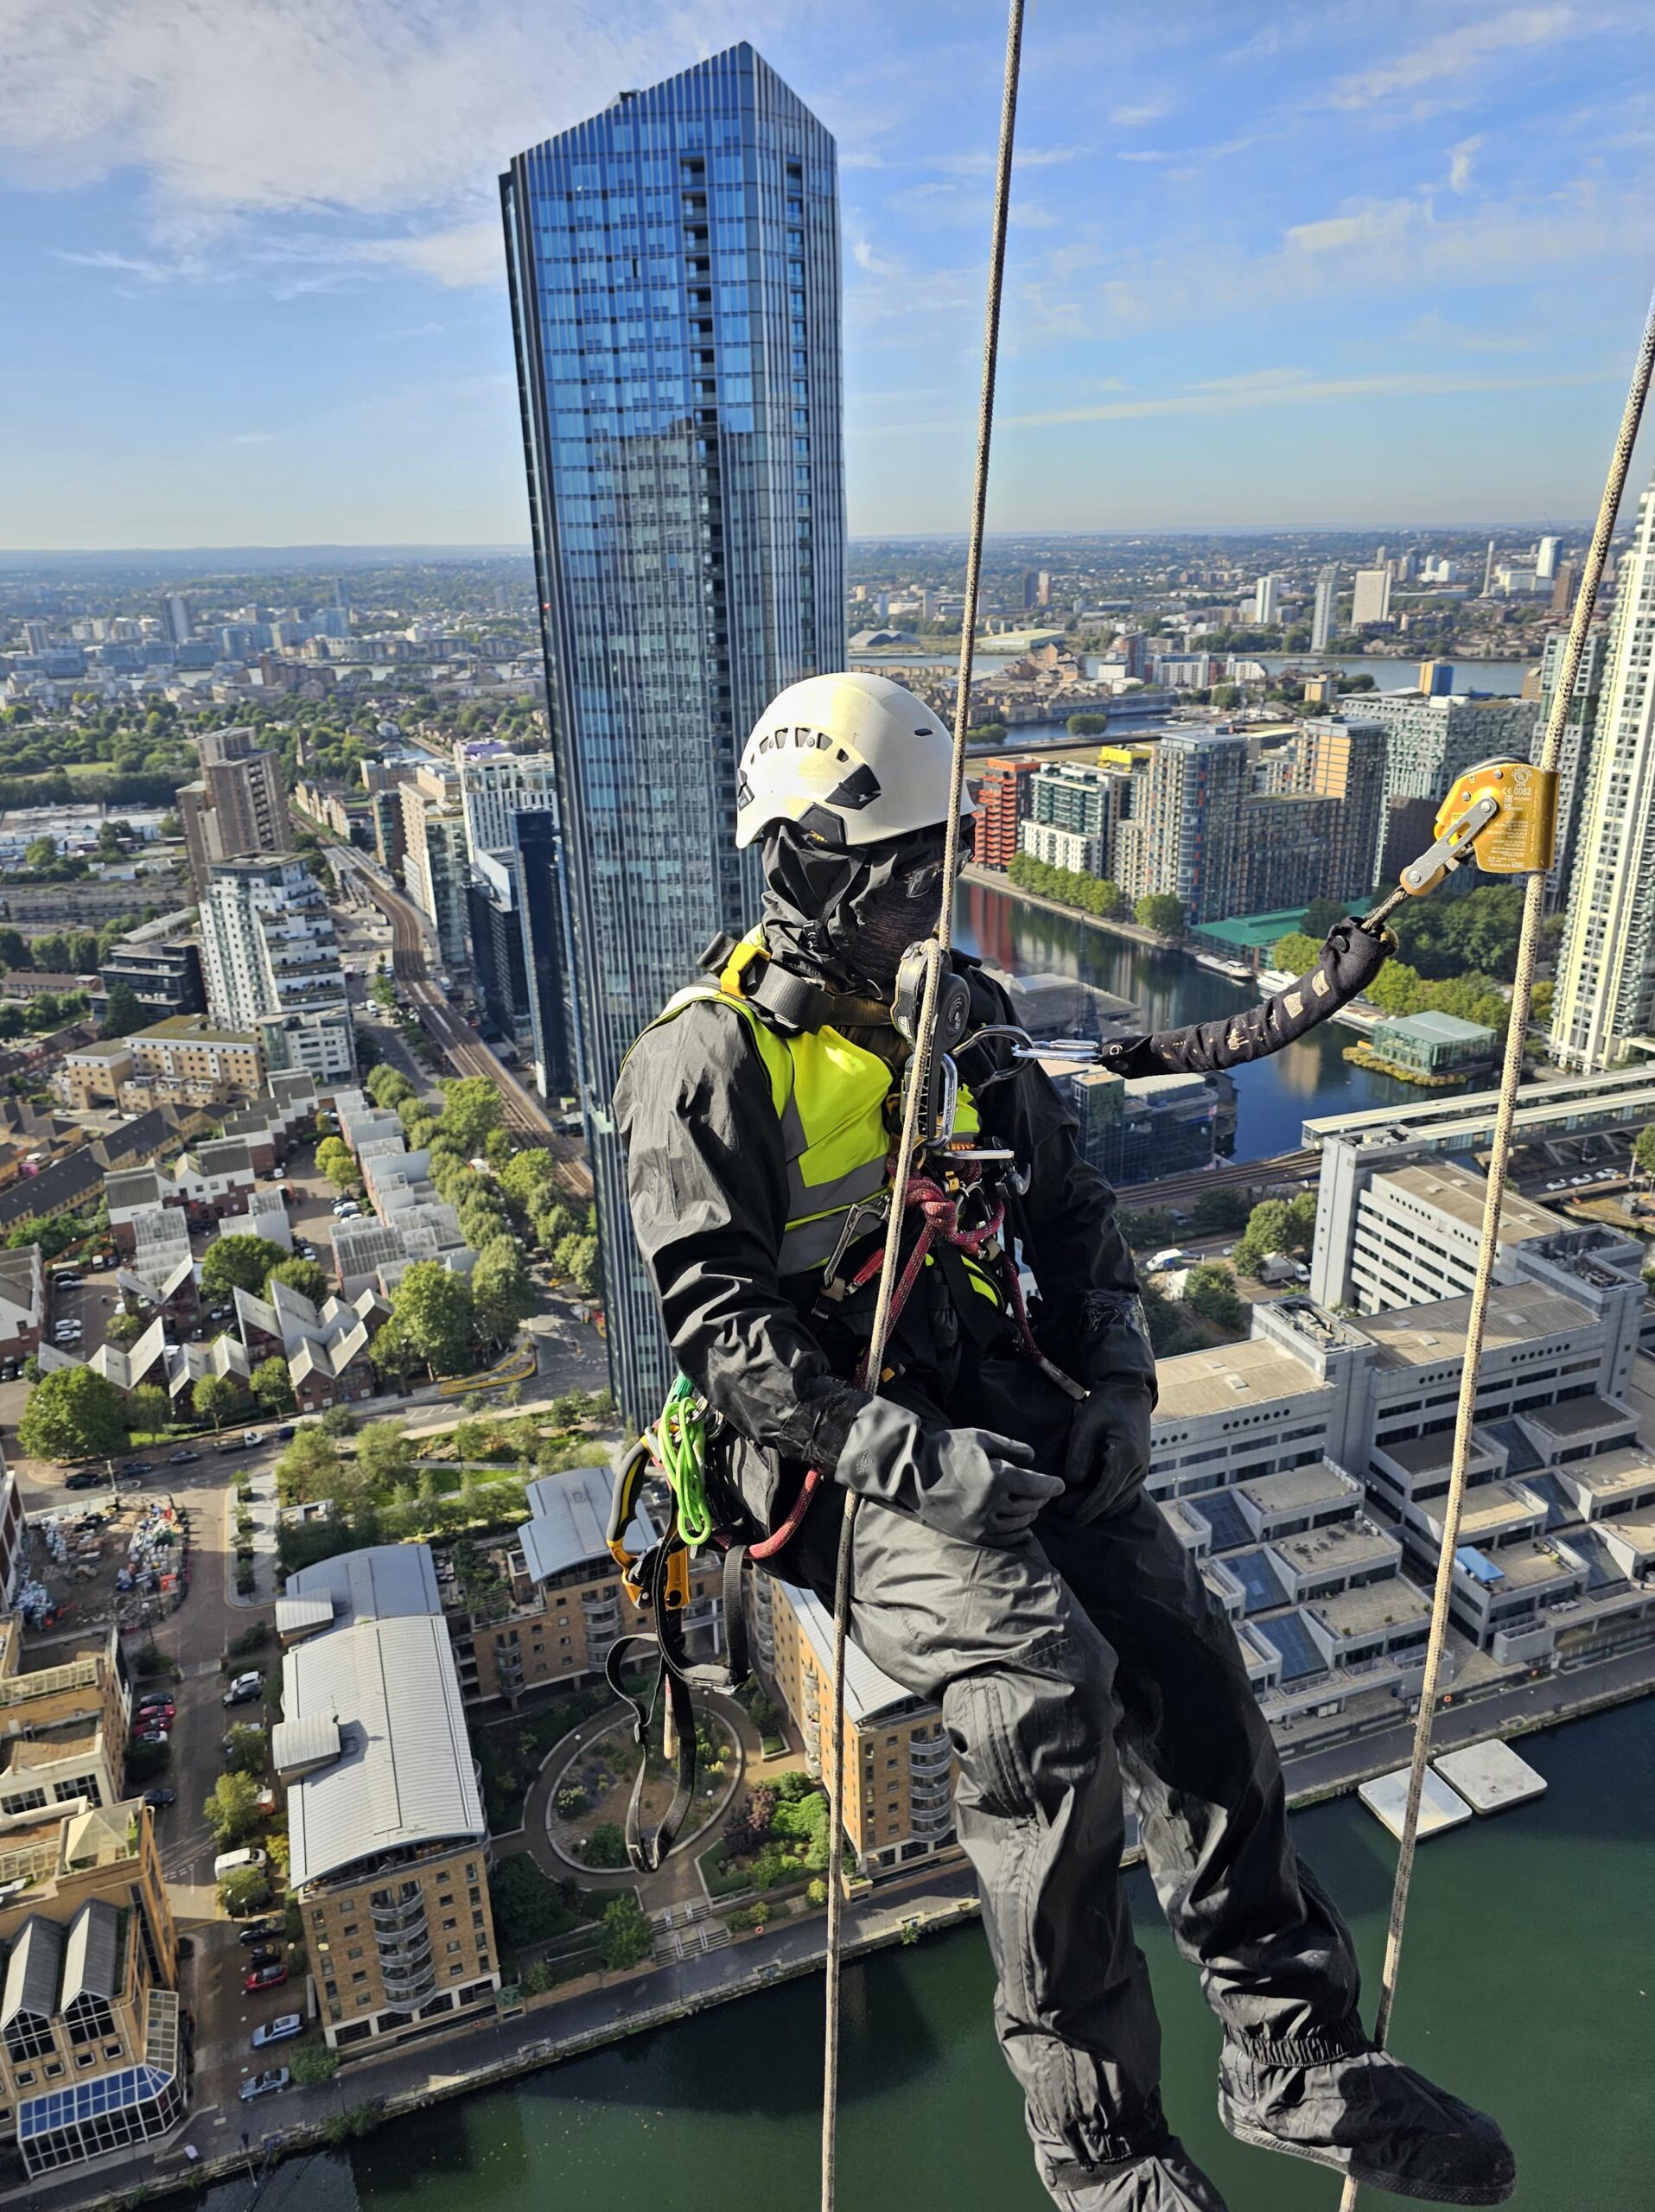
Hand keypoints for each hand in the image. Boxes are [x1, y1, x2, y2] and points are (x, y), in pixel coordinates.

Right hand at [835, 1398, 1062, 1546]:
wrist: (912, 1472)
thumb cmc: (947, 1449)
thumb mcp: (980, 1439)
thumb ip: (1010, 1447)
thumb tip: (1033, 1457)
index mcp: (996, 1479)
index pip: (1035, 1486)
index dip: (1051, 1485)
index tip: (1061, 1485)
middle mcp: (991, 1504)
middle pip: (1028, 1505)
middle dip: (1041, 1498)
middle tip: (1045, 1491)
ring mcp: (980, 1523)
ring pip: (1017, 1523)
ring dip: (1029, 1514)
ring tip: (1032, 1506)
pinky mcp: (970, 1534)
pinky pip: (1001, 1539)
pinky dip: (1016, 1534)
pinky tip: (1023, 1530)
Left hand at [1060, 1380, 1153, 1523]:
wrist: (1129, 1392)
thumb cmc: (1105, 1405)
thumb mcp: (1086, 1425)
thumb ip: (1079, 1455)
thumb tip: (1074, 1482)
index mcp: (1127, 1456)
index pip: (1105, 1492)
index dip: (1088, 1508)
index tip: (1073, 1518)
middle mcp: (1139, 1467)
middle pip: (1112, 1498)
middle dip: (1089, 1508)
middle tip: (1062, 1511)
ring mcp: (1142, 1468)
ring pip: (1119, 1497)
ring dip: (1098, 1505)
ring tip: (1072, 1507)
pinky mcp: (1139, 1467)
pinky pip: (1124, 1490)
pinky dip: (1108, 1498)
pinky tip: (1090, 1501)